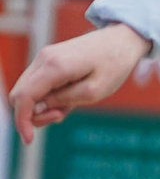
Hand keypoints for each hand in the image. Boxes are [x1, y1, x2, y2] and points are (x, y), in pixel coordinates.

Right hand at [9, 22, 148, 144]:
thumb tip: (37, 108)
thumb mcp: (94, 91)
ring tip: (70, 105)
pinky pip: (37, 84)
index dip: (22, 120)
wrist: (122, 39)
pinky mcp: (48, 60)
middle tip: (61, 115)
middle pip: (19, 94)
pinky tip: (68, 97)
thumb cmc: (114, 64)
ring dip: (42, 106)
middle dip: (33, 113)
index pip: (23, 96)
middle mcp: (43, 59)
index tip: (29, 140)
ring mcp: (44, 57)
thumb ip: (63, 101)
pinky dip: (47, 97)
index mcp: (54, 66)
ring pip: (26, 90)